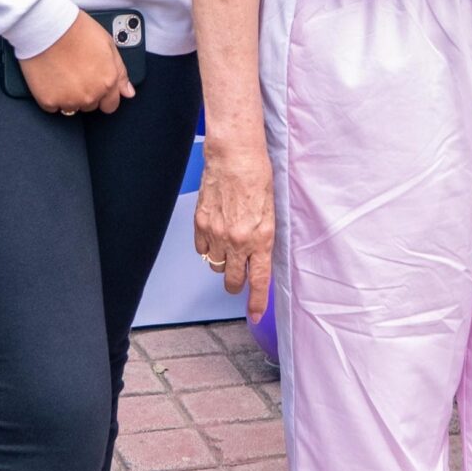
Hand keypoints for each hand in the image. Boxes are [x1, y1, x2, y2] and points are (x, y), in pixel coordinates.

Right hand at [17, 13, 133, 115]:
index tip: (96, 86)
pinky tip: (51, 78)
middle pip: (91, 106)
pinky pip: (52, 106)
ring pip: (72, 108)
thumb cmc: (77, 30)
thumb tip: (129, 92)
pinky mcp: (49, 101)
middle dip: (86, 93)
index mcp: (107, 81)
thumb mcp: (108, 45)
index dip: (104, 95)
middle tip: (77, 73)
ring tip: (63, 73)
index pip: (111, 104)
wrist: (48, 27)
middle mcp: (90, 95)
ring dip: (69, 96)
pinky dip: (51, 95)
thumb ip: (120, 72)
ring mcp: (69, 100)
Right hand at [194, 138, 276, 322]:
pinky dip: (207, 247)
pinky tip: (214, 233)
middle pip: (231, 280)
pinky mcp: (200, 224)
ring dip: (221, 262)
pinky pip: (200, 249)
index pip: (258, 280)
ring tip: (227, 244)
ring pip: (214, 265)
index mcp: (261, 239)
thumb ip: (263, 239)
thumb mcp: (271, 213)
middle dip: (234, 283)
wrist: (235, 156)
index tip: (254, 314)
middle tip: (237, 274)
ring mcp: (216, 234)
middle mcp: (238, 241)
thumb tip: (258, 256)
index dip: (256, 302)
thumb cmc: (258, 177)